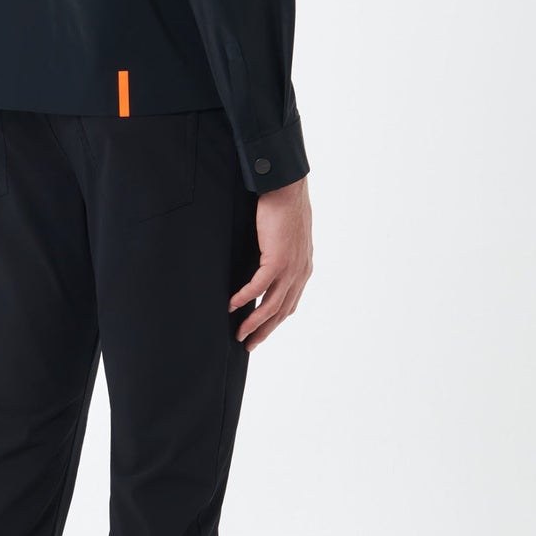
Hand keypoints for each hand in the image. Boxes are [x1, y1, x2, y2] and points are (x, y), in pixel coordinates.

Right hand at [228, 175, 312, 350]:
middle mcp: (300, 273)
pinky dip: (244, 298)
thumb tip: (264, 262)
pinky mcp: (277, 260)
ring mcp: (290, 268)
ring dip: (253, 322)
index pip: (289, 303)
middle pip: (281, 311)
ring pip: (271, 305)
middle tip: (248, 344)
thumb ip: (278, 254)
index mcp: (303, 269)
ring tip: (238, 333)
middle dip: (264, 331)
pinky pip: (258, 287)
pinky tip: (232, 306)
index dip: (274, 321)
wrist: (288, 190)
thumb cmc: (284, 209)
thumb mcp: (285, 238)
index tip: (261, 332)